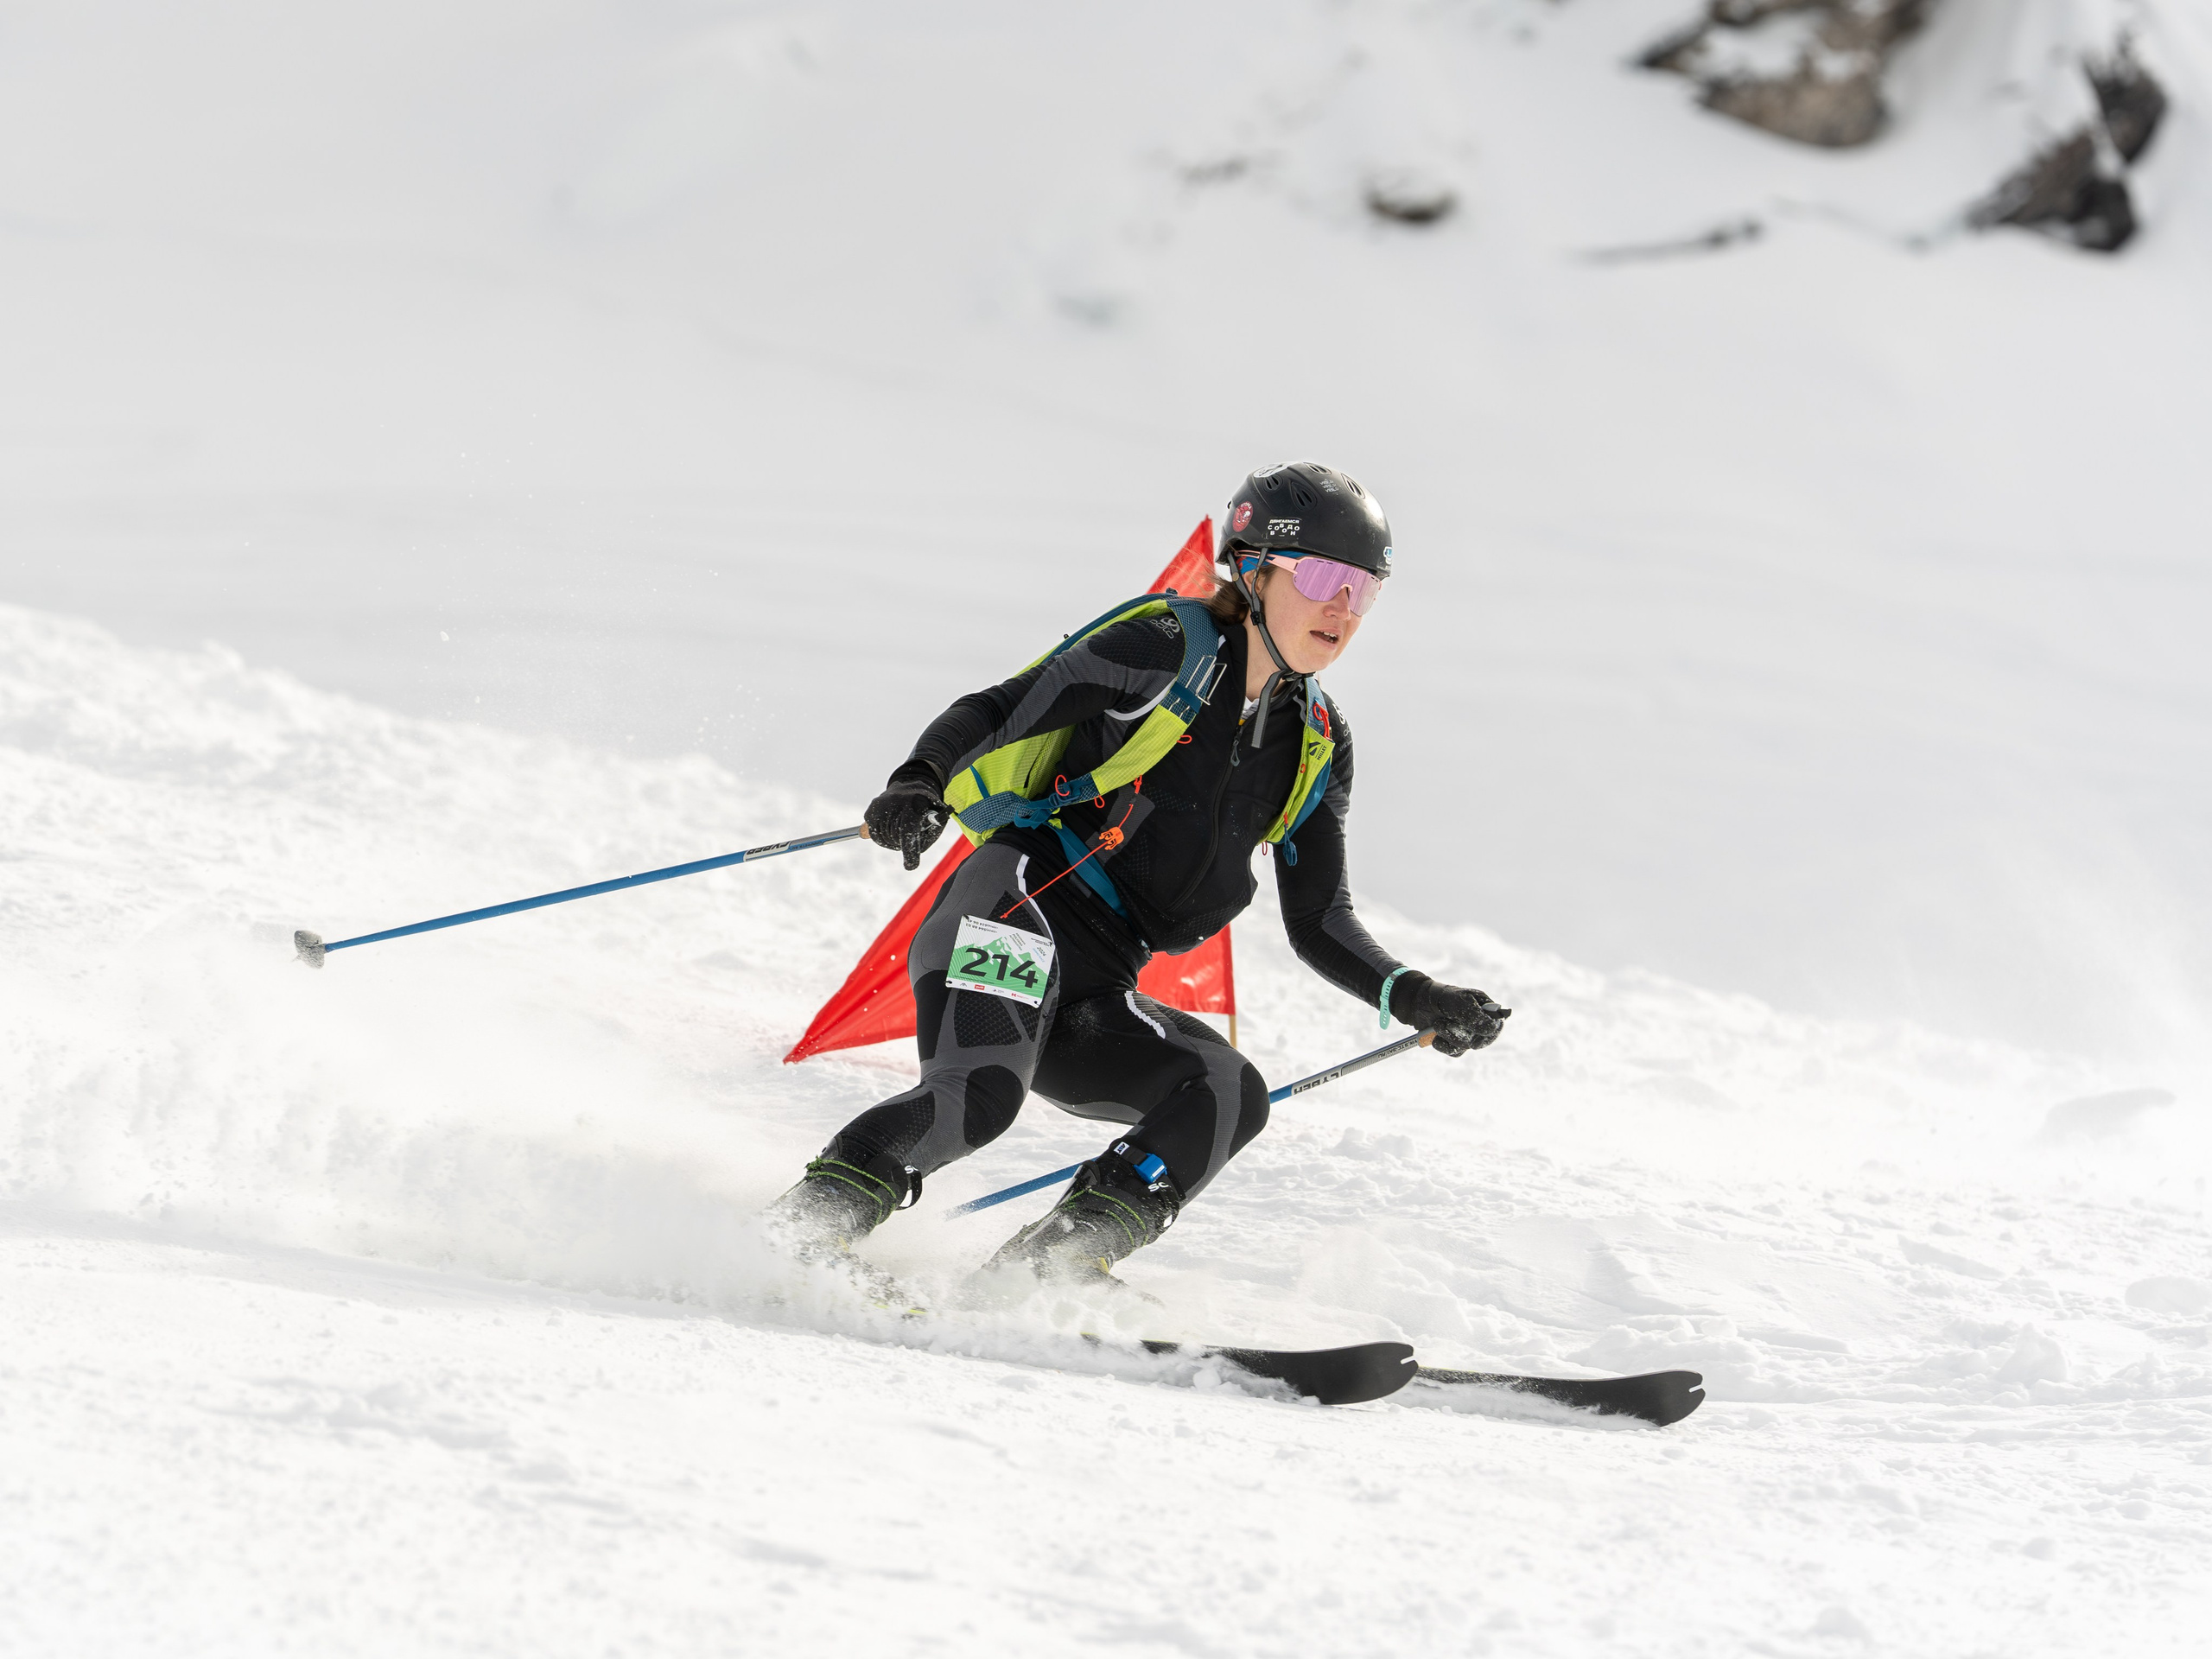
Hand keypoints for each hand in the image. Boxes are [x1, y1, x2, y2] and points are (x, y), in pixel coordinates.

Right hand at [866, 779, 948, 870]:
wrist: (912, 783)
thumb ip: (929, 837)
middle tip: (912, 835)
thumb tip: (913, 853)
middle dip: (905, 845)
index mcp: (915, 805)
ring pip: (883, 839)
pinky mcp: (871, 810)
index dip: (910, 851)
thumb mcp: (938, 818)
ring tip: (902, 827)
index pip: (909, 832)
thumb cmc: (928, 806)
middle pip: (897, 839)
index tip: (911, 865)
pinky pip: (875, 834)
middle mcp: (894, 803)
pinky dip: (884, 835)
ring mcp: (880, 806)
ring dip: (894, 841)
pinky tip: (892, 823)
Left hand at [1391, 973, 1510, 1056]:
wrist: (1418, 1002)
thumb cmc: (1442, 997)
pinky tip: (1435, 1035)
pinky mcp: (1455, 1043)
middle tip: (1446, 1022)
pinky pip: (1455, 1052)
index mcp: (1485, 1009)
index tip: (1475, 1031)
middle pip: (1481, 1040)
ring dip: (1449, 1036)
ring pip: (1466, 1047)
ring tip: (1438, 1024)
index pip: (1497, 1025)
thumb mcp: (1458, 1001)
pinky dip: (1443, 1045)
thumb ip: (1474, 1014)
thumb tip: (1490, 1030)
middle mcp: (1479, 1023)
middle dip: (1461, 1033)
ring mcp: (1467, 1034)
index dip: (1488, 1031)